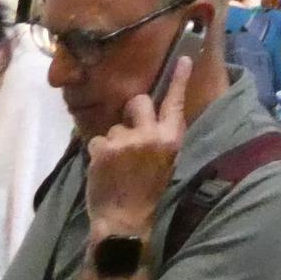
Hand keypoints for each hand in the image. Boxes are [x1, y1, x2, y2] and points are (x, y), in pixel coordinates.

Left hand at [85, 57, 188, 236]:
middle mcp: (151, 135)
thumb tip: (151, 117)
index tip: (184, 58)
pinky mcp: (103, 149)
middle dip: (132, 112)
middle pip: (139, 102)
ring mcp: (126, 140)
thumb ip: (160, 137)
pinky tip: (103, 170)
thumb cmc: (147, 192)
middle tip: (130, 133)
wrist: (124, 221)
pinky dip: (97, 154)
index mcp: (170, 139)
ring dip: (112, 142)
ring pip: (114, 126)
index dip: (179, 80)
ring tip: (116, 166)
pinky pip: (97, 140)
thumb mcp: (165, 162)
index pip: (175, 102)